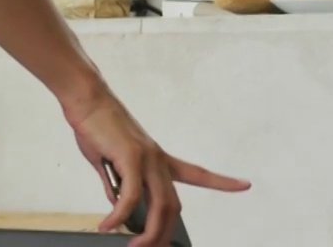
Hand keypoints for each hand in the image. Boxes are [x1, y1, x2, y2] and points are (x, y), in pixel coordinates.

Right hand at [63, 91, 249, 246]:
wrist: (88, 101)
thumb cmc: (97, 127)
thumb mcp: (110, 162)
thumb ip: (116, 184)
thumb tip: (117, 202)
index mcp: (158, 160)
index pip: (199, 173)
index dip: (223, 181)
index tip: (245, 185)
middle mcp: (158, 160)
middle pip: (173, 205)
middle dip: (164, 234)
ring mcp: (147, 158)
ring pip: (160, 204)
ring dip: (149, 233)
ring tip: (135, 246)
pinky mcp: (131, 158)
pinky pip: (131, 196)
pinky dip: (119, 215)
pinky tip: (108, 224)